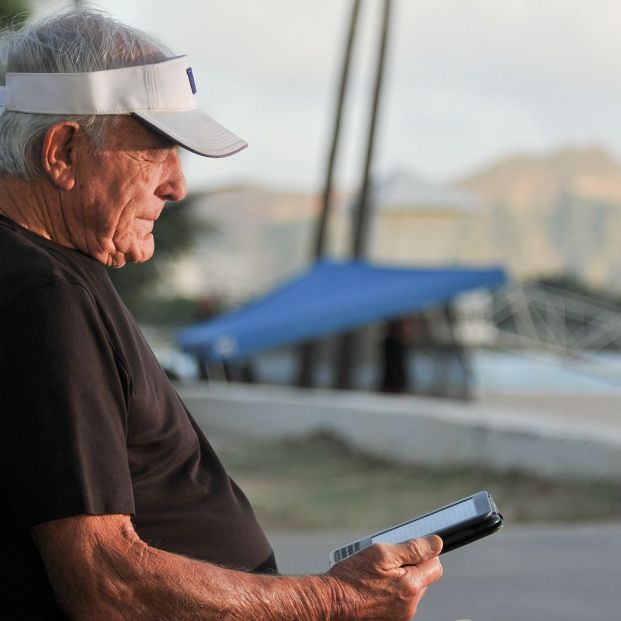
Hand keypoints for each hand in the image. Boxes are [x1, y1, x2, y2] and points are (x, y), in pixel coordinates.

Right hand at [326, 535, 442, 619]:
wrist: (330, 603)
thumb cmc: (352, 577)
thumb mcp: (381, 554)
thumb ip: (412, 548)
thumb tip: (436, 543)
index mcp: (411, 585)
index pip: (435, 566)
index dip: (424, 553)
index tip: (411, 547)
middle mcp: (409, 605)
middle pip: (421, 578)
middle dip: (409, 566)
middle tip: (386, 559)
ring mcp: (400, 616)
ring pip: (408, 590)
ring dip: (398, 579)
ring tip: (375, 573)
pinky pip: (397, 601)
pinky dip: (389, 592)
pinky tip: (372, 586)